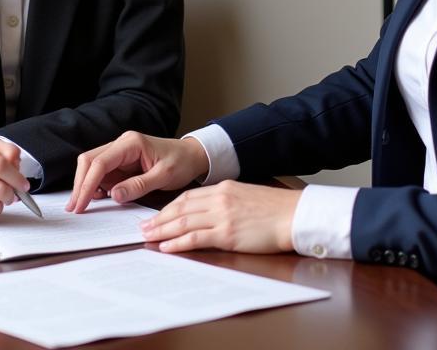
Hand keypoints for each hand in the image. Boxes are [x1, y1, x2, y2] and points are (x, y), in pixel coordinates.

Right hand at [67, 132, 208, 212]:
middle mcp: (121, 144)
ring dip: (85, 185)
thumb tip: (113, 195)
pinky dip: (95, 186)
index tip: (80, 204)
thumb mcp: (164, 176)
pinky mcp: (120, 163)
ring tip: (81, 206)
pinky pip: (101, 173)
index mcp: (131, 143)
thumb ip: (139, 185)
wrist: (191, 156)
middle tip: (74, 208)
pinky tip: (95, 199)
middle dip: (80, 184)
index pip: (101, 162)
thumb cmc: (180, 162)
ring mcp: (119, 153)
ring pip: (92, 166)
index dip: (87, 183)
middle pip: (89, 160)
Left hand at [140, 180, 299, 254]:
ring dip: (162, 230)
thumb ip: (226, 201)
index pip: (187, 196)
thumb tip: (209, 213)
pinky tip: (166, 247)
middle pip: (180, 208)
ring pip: (183, 222)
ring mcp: (222, 216)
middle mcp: (219, 199)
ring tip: (148, 237)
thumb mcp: (245, 196)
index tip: (156, 215)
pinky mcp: (227, 233)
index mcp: (223, 188)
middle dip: (159, 218)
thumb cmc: (274, 209)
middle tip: (143, 227)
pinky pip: (195, 238)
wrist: (293, 215)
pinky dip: (178, 243)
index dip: (169, 207)